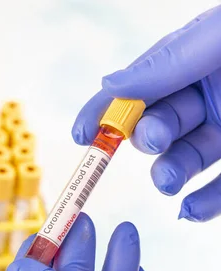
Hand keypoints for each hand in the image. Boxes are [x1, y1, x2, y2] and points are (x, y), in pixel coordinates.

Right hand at [72, 6, 220, 221]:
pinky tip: (191, 210)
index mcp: (191, 63)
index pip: (135, 90)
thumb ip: (164, 66)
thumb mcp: (217, 40)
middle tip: (151, 142)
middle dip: (146, 140)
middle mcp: (208, 96)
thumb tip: (109, 87)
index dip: (103, 111)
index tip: (82, 134)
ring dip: (171, 174)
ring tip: (171, 181)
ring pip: (186, 160)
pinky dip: (206, 202)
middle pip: (158, 127)